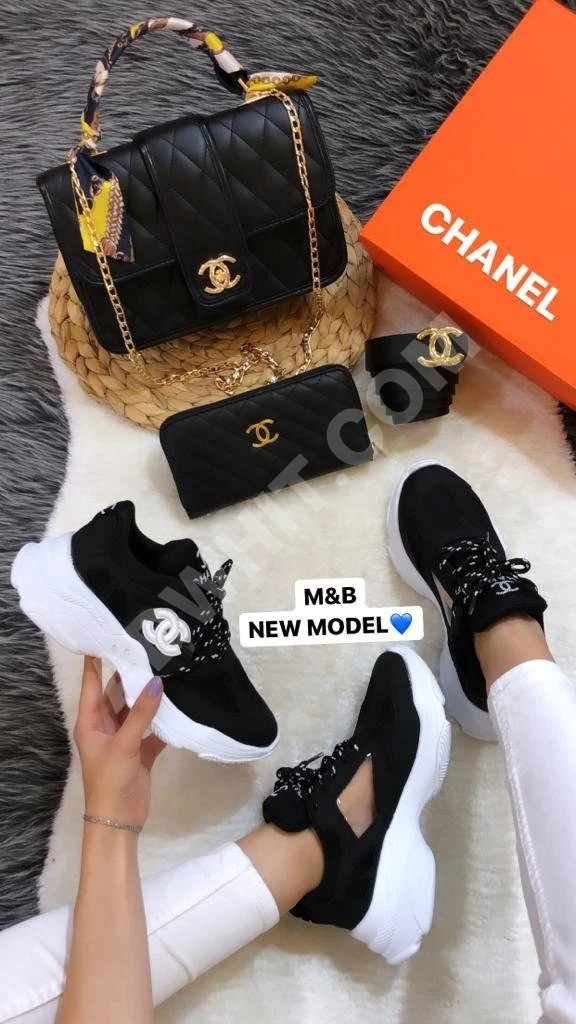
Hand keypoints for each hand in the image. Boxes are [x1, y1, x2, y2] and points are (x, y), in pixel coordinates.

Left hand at [74, 656, 165, 828]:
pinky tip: (178, 705)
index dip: (96, 662)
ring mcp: (124, 738)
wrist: (119, 822)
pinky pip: (153, 729)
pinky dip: (163, 720)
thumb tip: (157, 682)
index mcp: (90, 722)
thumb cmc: (109, 781)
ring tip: (166, 671)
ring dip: (149, 697)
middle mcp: (105, 726)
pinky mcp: (141, 751)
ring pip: (137, 710)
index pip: (92, 684)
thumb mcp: (124, 745)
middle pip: (116, 693)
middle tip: (147, 650)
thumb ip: (141, 713)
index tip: (105, 637)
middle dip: (130, 675)